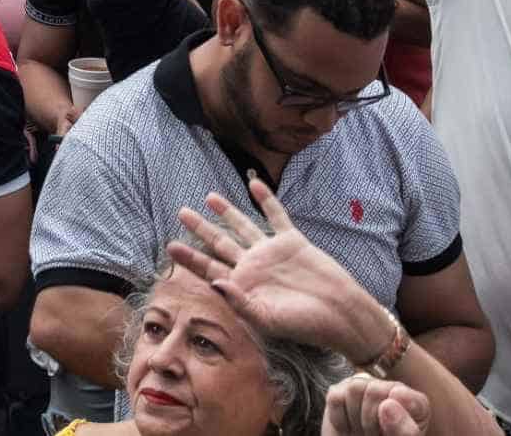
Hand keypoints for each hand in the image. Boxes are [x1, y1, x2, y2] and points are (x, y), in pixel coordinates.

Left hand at [167, 176, 396, 359]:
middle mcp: (254, 266)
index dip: (190, 258)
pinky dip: (265, 200)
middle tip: (181, 212)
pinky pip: (276, 215)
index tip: (171, 245)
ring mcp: (272, 252)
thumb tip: (213, 282)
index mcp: (243, 286)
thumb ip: (238, 302)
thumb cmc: (303, 324)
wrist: (340, 314)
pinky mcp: (292, 241)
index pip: (210, 268)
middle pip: (221, 243)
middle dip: (201, 229)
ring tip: (208, 197)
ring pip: (243, 226)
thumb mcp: (267, 319)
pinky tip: (254, 184)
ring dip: (227, 212)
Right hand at [321, 378, 435, 435]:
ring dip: (356, 419)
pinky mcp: (339, 393)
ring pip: (354, 389)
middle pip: (374, 391)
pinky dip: (340, 420)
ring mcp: (364, 389)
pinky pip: (336, 398)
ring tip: (363, 432)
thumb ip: (404, 429)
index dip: (392, 420)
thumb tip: (387, 405)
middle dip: (371, 421)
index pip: (401, 395)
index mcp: (414, 403)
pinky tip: (350, 429)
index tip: (391, 435)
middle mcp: (390, 390)